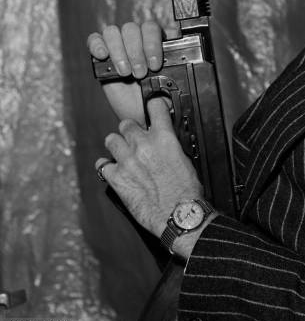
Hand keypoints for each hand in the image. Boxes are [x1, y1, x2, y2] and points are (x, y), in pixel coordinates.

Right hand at [87, 21, 164, 124]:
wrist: (141, 112)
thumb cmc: (158, 98)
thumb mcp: (169, 89)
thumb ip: (171, 79)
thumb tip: (167, 76)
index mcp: (156, 41)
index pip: (152, 28)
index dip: (152, 44)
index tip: (155, 65)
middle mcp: (137, 39)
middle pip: (132, 29)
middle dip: (136, 52)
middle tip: (140, 74)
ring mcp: (117, 45)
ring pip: (113, 32)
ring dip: (118, 51)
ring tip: (124, 72)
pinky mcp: (100, 54)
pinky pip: (94, 39)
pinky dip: (97, 45)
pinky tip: (102, 56)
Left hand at [95, 98, 203, 237]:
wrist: (178, 214)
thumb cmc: (186, 191)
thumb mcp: (184, 158)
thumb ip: (169, 144)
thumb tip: (163, 139)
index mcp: (164, 138)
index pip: (154, 107)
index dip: (153, 106)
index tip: (152, 109)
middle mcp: (143, 145)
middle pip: (126, 123)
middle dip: (131, 130)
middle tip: (135, 138)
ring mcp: (127, 161)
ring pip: (111, 139)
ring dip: (117, 144)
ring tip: (122, 152)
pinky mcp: (116, 178)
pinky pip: (102, 165)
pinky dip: (106, 167)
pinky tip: (113, 170)